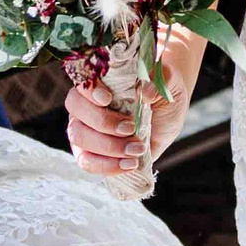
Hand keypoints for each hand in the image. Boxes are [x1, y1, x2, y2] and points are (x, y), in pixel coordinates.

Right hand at [65, 26, 203, 175]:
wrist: (167, 114)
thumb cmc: (161, 91)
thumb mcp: (168, 80)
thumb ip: (158, 79)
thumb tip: (146, 91)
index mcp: (100, 81)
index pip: (82, 84)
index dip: (90, 92)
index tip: (108, 99)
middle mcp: (86, 105)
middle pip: (77, 114)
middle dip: (103, 124)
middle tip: (131, 128)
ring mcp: (85, 129)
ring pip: (79, 138)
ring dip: (108, 146)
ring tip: (137, 149)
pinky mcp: (90, 152)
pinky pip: (86, 162)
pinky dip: (107, 165)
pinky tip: (129, 164)